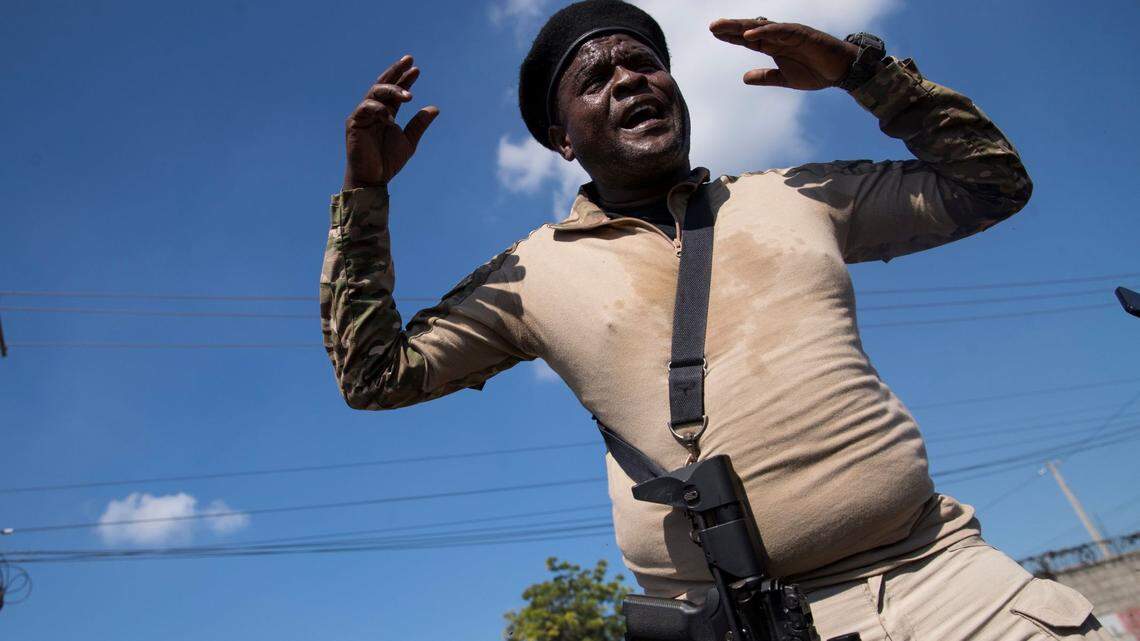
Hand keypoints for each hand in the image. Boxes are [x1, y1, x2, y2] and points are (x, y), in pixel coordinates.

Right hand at [343, 55, 439, 189]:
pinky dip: (379, 109)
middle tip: (409, 60)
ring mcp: (363, 115)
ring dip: (392, 90)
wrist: (373, 178)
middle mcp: (374, 110)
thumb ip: (419, 124)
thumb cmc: (388, 161)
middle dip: (396, 71)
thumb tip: (435, 108)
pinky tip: (390, 116)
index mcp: (387, 113)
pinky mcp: (354, 123)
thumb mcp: (409, 141)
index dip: (405, 79)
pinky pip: (365, 108)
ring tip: (409, 95)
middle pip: (383, 84)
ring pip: (375, 92)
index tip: (416, 69)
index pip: (395, 91)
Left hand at [709, 19, 859, 89]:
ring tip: (723, 27)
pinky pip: (779, 31)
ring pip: (761, 27)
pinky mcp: (800, 34)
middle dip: (731, 28)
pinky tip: (748, 35)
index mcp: (775, 47)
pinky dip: (763, 32)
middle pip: (751, 30)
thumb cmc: (816, 72)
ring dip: (742, 26)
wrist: (841, 71)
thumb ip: (765, 77)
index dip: (732, 37)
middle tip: (712, 27)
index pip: (749, 40)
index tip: (714, 34)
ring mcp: (789, 34)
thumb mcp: (785, 79)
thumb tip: (744, 78)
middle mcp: (779, 37)